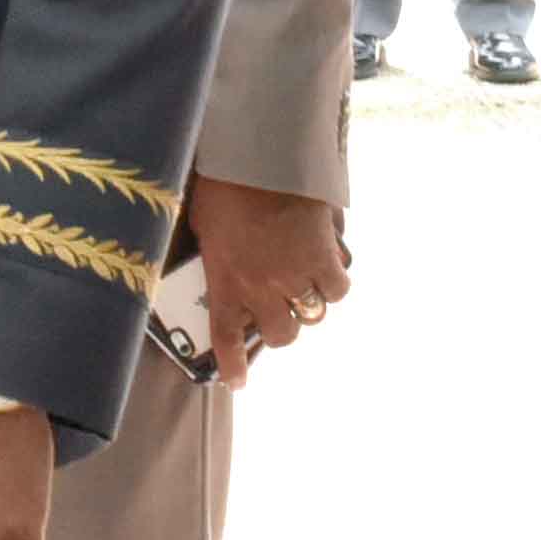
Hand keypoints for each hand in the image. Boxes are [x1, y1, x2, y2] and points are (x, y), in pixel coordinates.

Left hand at [182, 174, 351, 384]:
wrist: (260, 157)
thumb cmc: (221, 185)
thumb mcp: (202, 224)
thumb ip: (215, 256)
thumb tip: (224, 268)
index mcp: (225, 281)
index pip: (227, 337)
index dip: (232, 364)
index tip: (235, 381)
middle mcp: (262, 287)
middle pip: (280, 334)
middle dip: (278, 328)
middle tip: (276, 313)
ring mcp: (296, 275)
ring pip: (311, 315)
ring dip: (306, 306)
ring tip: (301, 288)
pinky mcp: (326, 257)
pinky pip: (338, 288)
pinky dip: (333, 283)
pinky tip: (326, 268)